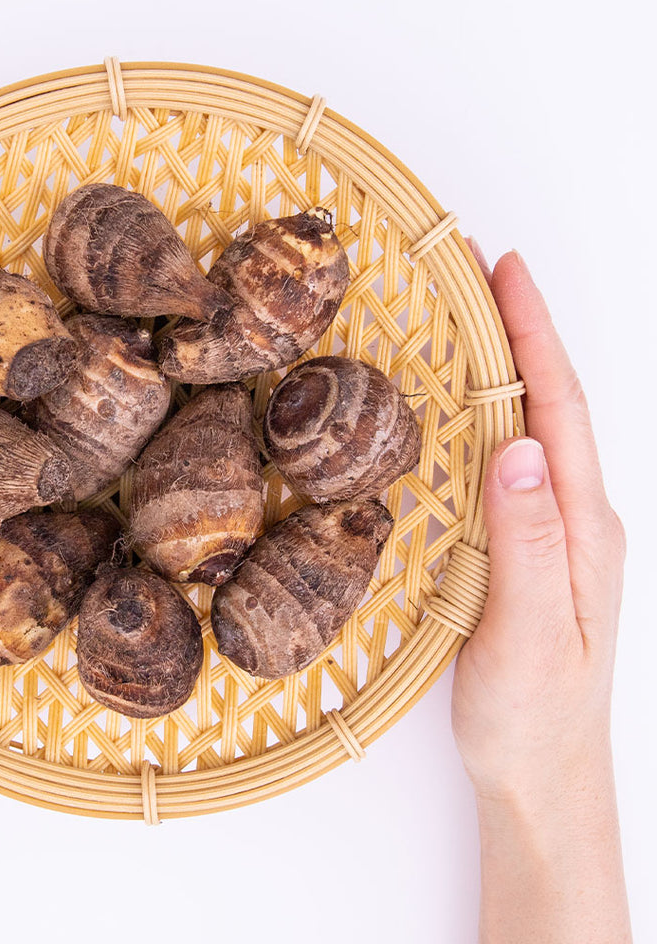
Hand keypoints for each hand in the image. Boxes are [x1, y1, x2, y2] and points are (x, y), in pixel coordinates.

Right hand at [451, 243, 629, 941]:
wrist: (543, 777)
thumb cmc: (533, 716)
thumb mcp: (527, 632)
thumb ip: (528, 540)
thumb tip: (520, 446)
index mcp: (582, 527)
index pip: (559, 410)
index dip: (533, 337)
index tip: (505, 272)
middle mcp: (576, 518)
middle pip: (554, 404)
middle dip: (523, 331)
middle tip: (482, 272)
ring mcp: (556, 533)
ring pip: (536, 429)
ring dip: (511, 366)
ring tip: (474, 319)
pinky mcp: (529, 549)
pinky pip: (515, 463)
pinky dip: (494, 415)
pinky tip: (468, 409)